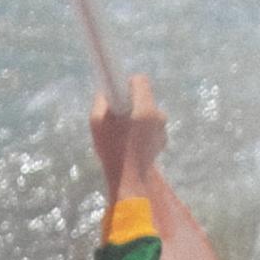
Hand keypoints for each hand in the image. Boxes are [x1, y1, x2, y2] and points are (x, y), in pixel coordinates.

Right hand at [89, 73, 163, 200]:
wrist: (129, 180)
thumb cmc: (111, 150)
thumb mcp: (96, 123)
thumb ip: (101, 101)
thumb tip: (106, 93)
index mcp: (144, 108)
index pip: (140, 80)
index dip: (127, 84)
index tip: (119, 95)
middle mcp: (158, 114)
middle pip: (145, 97)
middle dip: (132, 103)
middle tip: (118, 119)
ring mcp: (163, 128)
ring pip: (149, 112)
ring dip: (138, 118)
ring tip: (125, 135)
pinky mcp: (163, 140)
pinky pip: (152, 126)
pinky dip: (143, 131)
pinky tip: (133, 145)